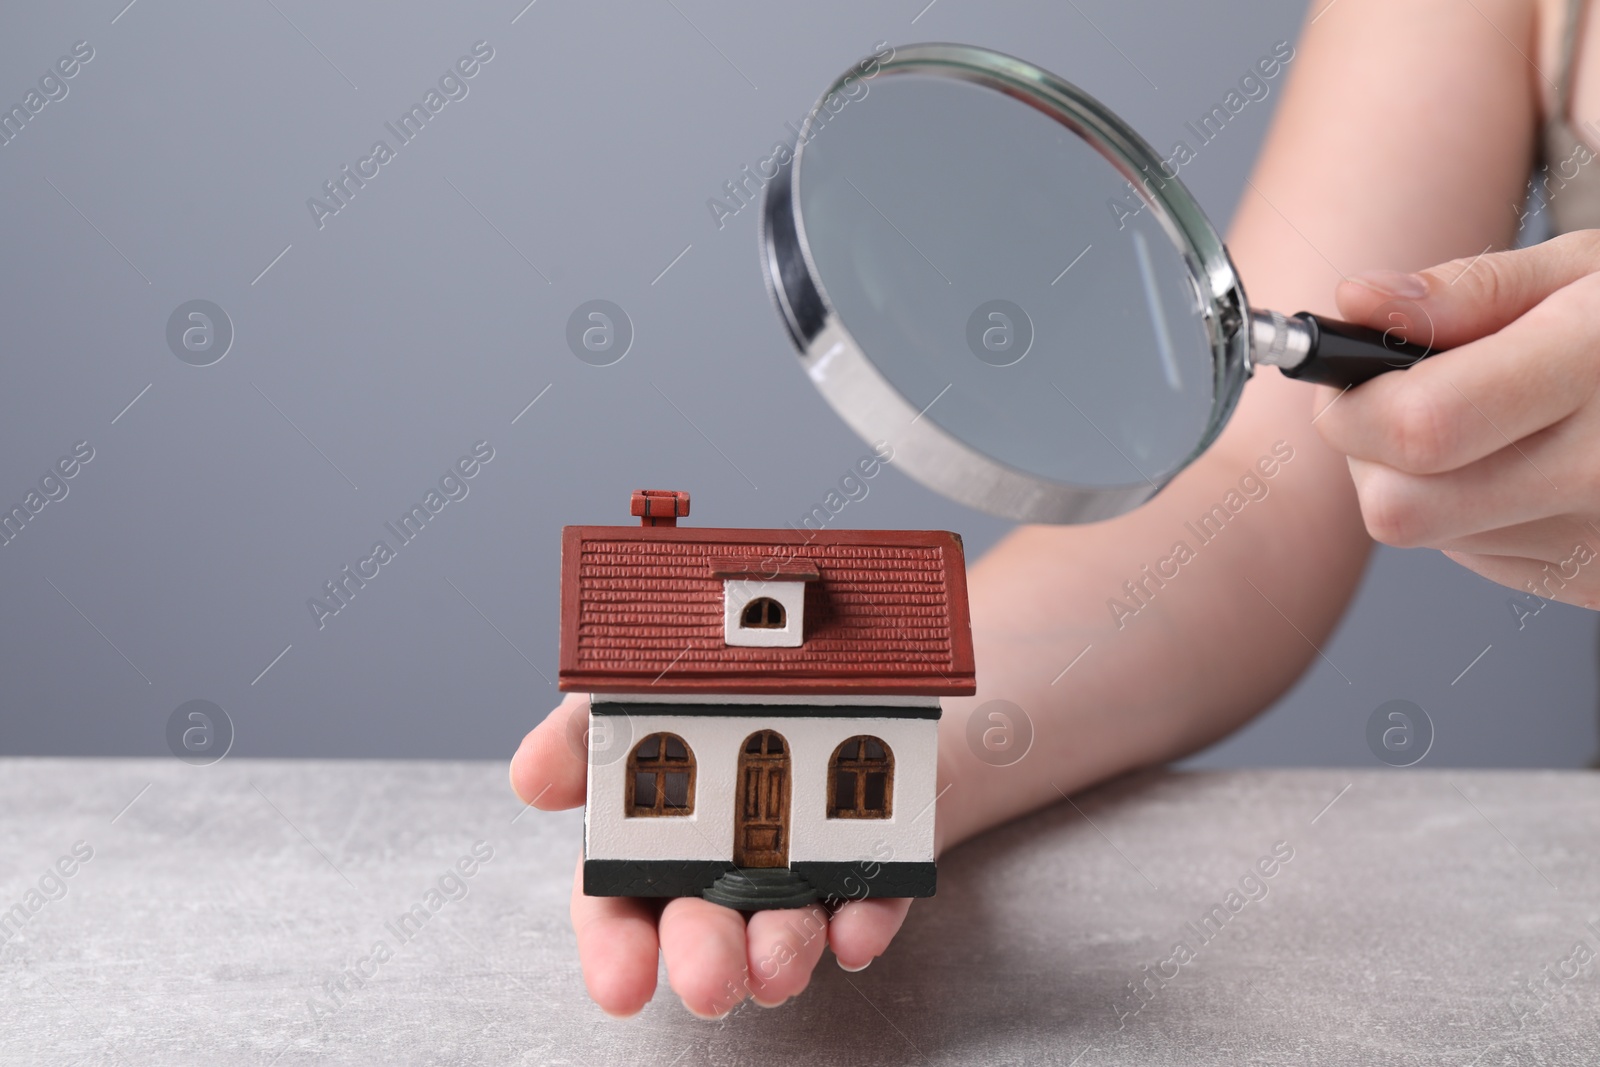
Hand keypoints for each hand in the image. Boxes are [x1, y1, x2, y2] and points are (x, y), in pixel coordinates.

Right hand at [508, 694, 913, 1016]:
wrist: (841, 662)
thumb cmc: (726, 684)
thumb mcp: (639, 689)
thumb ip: (584, 733)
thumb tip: (530, 778)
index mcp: (655, 834)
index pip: (619, 906)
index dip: (617, 950)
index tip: (622, 985)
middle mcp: (724, 864)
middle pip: (703, 925)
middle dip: (704, 957)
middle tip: (710, 980)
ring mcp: (802, 867)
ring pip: (784, 925)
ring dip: (781, 950)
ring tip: (780, 964)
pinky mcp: (880, 856)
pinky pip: (876, 898)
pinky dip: (866, 920)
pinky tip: (857, 931)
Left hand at [1313, 230, 1599, 607]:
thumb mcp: (1587, 270)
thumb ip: (1464, 292)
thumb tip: (1354, 303)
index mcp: (1594, 369)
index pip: (1419, 426)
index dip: (1353, 403)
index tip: (1349, 373)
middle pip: (1399, 506)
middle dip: (1369, 452)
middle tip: (1403, 399)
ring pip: (1427, 535)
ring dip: (1420, 482)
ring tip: (1494, 423)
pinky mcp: (1597, 583)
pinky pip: (1478, 557)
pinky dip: (1473, 512)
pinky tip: (1529, 464)